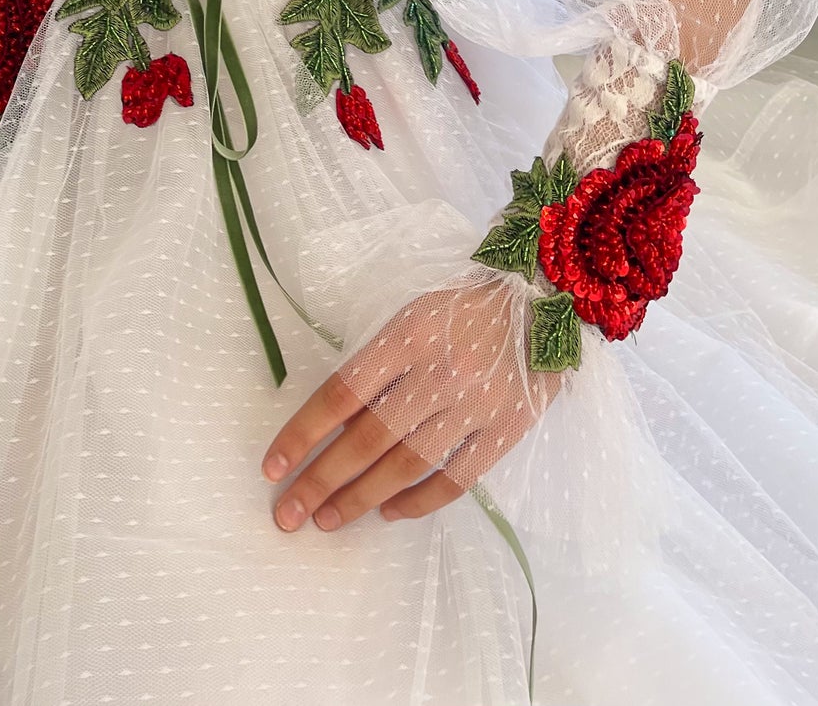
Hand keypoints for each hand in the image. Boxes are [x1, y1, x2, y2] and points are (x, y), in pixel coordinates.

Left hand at [259, 276, 566, 533]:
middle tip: (287, 513)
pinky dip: (419, 502)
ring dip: (361, 498)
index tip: (272, 466)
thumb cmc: (465, 302)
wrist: (545, 297)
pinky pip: (456, 479)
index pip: (341, 392)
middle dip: (321, 479)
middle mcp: (436, 372)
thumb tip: (335, 419)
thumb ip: (377, 360)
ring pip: (406, 465)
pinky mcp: (506, 429)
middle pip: (367, 438)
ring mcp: (473, 404)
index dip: (303, 432)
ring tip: (327, 519)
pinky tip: (389, 513)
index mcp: (406, 334)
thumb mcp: (413, 311)